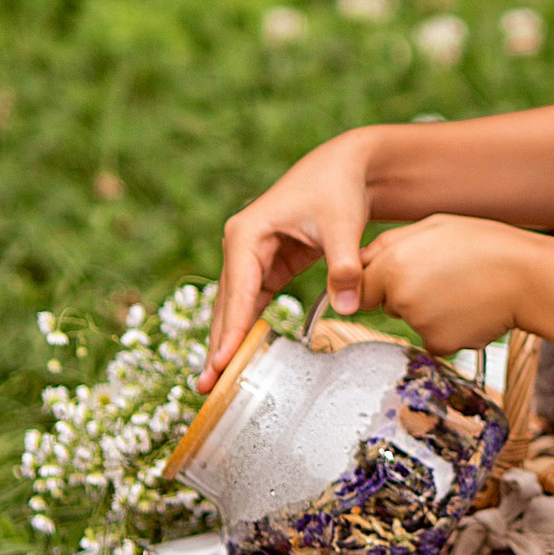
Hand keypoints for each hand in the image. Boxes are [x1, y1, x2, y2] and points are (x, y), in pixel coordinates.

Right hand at [206, 133, 378, 375]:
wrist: (345, 166)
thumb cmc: (337, 188)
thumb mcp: (343, 225)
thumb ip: (344, 265)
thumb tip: (346, 306)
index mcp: (247, 233)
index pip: (238, 290)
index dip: (231, 329)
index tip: (221, 363)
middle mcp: (240, 246)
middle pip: (228, 304)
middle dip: (219, 345)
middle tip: (207, 388)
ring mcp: (250, 257)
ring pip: (236, 308)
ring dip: (228, 343)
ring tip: (215, 384)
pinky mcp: (266, 266)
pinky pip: (253, 304)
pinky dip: (247, 330)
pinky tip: (240, 360)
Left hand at [358, 216, 536, 356]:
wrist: (528, 277)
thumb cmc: (483, 244)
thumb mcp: (434, 226)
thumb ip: (388, 245)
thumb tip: (358, 263)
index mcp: (393, 263)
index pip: (361, 287)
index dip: (380, 281)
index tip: (402, 275)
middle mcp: (400, 296)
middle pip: (387, 304)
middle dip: (406, 294)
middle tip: (445, 276)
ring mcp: (420, 323)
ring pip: (413, 321)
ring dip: (430, 312)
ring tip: (464, 289)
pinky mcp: (440, 344)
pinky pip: (434, 339)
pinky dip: (449, 330)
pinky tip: (472, 310)